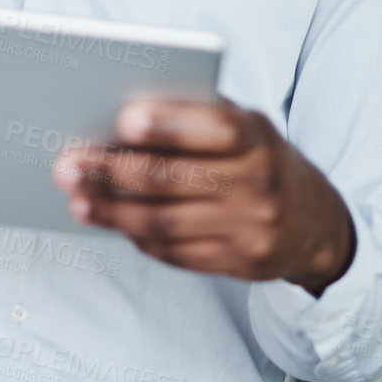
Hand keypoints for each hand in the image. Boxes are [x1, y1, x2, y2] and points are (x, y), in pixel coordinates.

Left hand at [53, 98, 354, 295]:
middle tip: (67, 166)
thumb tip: (118, 119)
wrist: (314, 221)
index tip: (123, 120)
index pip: (213, 126)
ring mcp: (252, 227)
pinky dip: (139, 237)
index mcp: (257, 135)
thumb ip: (194, 118)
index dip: (168, 124)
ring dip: (113, 212)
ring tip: (77, 200)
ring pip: (165, 222)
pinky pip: (177, 252)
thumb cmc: (258, 157)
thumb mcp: (243, 126)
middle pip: (172, 179)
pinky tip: (112, 223)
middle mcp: (258, 181)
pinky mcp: (242, 263)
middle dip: (112, 172)